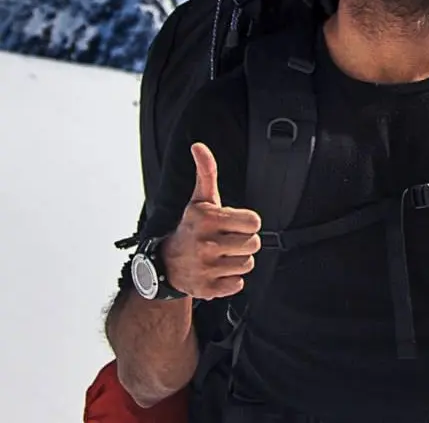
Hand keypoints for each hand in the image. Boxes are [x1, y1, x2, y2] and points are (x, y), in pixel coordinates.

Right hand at [161, 142, 261, 300]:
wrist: (167, 264)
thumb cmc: (192, 226)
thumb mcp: (201, 198)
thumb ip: (206, 171)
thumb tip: (198, 146)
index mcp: (208, 218)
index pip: (254, 222)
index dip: (247, 223)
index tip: (234, 223)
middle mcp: (205, 244)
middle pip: (254, 244)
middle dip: (244, 241)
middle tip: (228, 240)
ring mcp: (205, 268)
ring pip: (247, 264)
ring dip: (238, 260)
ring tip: (222, 255)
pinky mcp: (206, 289)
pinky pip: (238, 284)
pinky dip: (231, 280)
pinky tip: (217, 271)